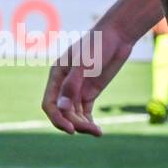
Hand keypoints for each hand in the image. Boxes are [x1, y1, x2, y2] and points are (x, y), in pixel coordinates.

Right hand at [41, 21, 133, 135]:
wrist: (118, 36)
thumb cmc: (98, 45)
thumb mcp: (85, 63)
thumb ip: (73, 85)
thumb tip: (63, 108)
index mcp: (57, 76)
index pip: (49, 104)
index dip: (57, 118)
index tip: (70, 129)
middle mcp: (64, 85)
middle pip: (63, 112)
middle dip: (74, 123)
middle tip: (91, 129)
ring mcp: (77, 89)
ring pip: (74, 114)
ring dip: (83, 124)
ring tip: (97, 132)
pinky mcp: (90, 92)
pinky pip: (85, 112)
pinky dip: (89, 121)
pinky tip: (97, 131)